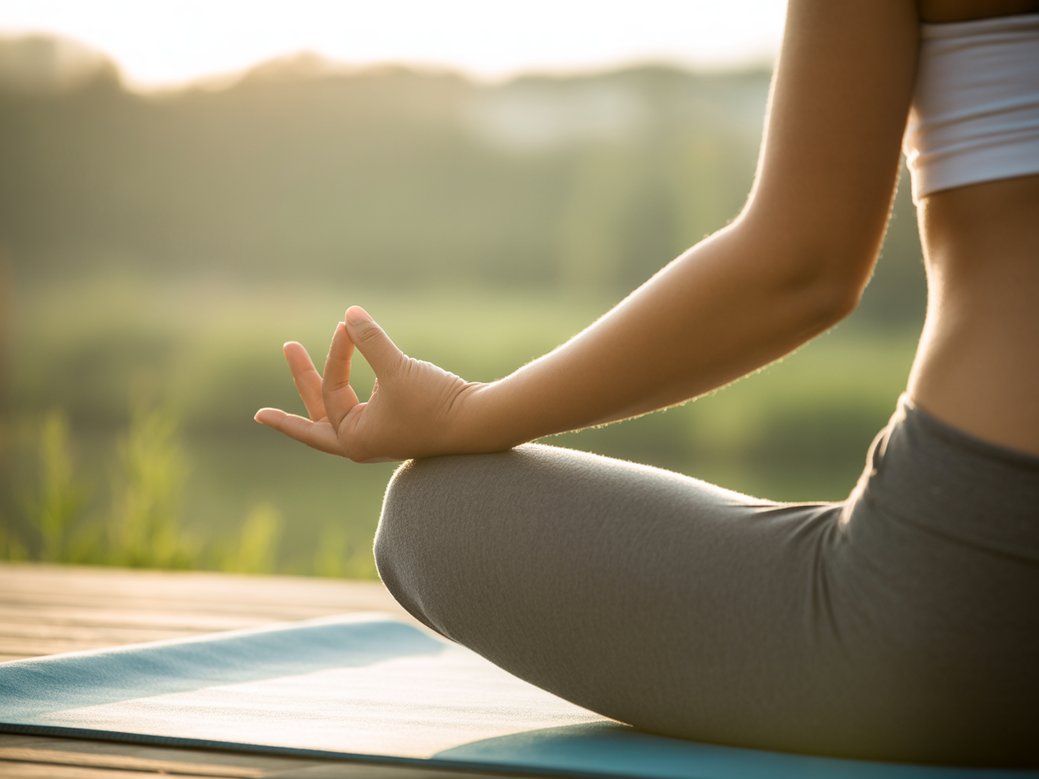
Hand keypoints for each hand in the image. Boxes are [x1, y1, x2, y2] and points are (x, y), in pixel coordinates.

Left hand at [254, 307, 475, 461]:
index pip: (332, 390)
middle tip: (287, 349)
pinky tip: (347, 374)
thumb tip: (350, 313)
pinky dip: (350, 388)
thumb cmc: (437, 403)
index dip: (337, 355)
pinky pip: (361, 406)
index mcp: (355, 439)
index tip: (349, 326)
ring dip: (321, 383)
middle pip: (317, 413)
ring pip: (338, 409)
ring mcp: (381, 435)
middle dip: (300, 379)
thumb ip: (371, 342)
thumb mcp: (398, 370)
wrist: (481, 422)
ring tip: (301, 360)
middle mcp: (363, 442)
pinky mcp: (399, 425)